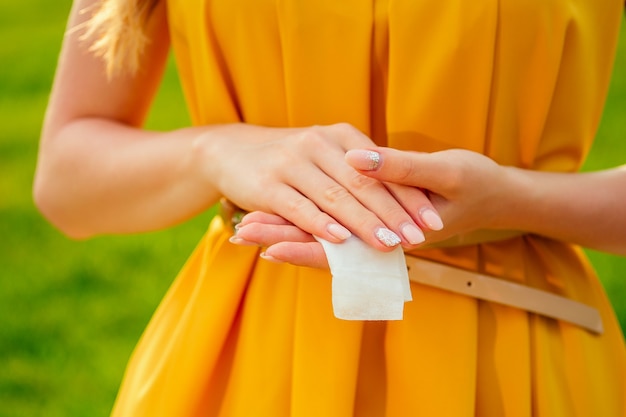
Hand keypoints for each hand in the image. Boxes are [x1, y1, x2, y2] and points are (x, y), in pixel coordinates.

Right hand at [197, 123, 441, 250]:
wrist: (232, 150)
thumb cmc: (291, 159)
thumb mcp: (327, 154)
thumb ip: (358, 172)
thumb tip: (403, 200)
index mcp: (341, 137)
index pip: (384, 169)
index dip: (409, 196)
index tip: (433, 221)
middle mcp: (319, 144)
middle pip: (364, 182)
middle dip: (394, 213)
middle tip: (419, 238)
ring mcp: (292, 163)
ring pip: (335, 196)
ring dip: (364, 223)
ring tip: (388, 244)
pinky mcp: (268, 185)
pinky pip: (299, 207)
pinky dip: (320, 225)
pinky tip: (340, 241)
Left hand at [232, 147, 509, 267]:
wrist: (497, 196)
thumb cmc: (477, 184)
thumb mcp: (446, 172)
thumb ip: (400, 168)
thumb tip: (356, 160)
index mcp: (397, 235)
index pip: (341, 249)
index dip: (303, 245)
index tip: (265, 243)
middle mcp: (381, 241)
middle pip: (323, 244)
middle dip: (283, 237)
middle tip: (241, 232)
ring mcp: (376, 229)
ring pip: (324, 235)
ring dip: (288, 229)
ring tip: (247, 224)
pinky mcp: (375, 214)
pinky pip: (336, 221)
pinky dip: (309, 218)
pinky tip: (283, 212)